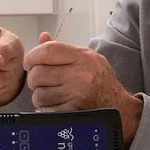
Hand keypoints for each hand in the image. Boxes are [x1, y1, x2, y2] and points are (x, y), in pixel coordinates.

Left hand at [25, 32, 142, 144]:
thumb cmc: (100, 81)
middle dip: (34, 79)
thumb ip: (62, 50)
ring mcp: (77, 95)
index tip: (29, 63)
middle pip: (38, 73)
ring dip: (40, 95)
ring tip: (52, 93)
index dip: (32, 56)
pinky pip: (45, 109)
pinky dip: (45, 108)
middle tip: (41, 81)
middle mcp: (80, 74)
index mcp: (83, 57)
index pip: (47, 50)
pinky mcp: (73, 112)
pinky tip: (56, 104)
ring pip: (38, 94)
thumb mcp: (87, 58)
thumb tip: (42, 37)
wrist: (119, 108)